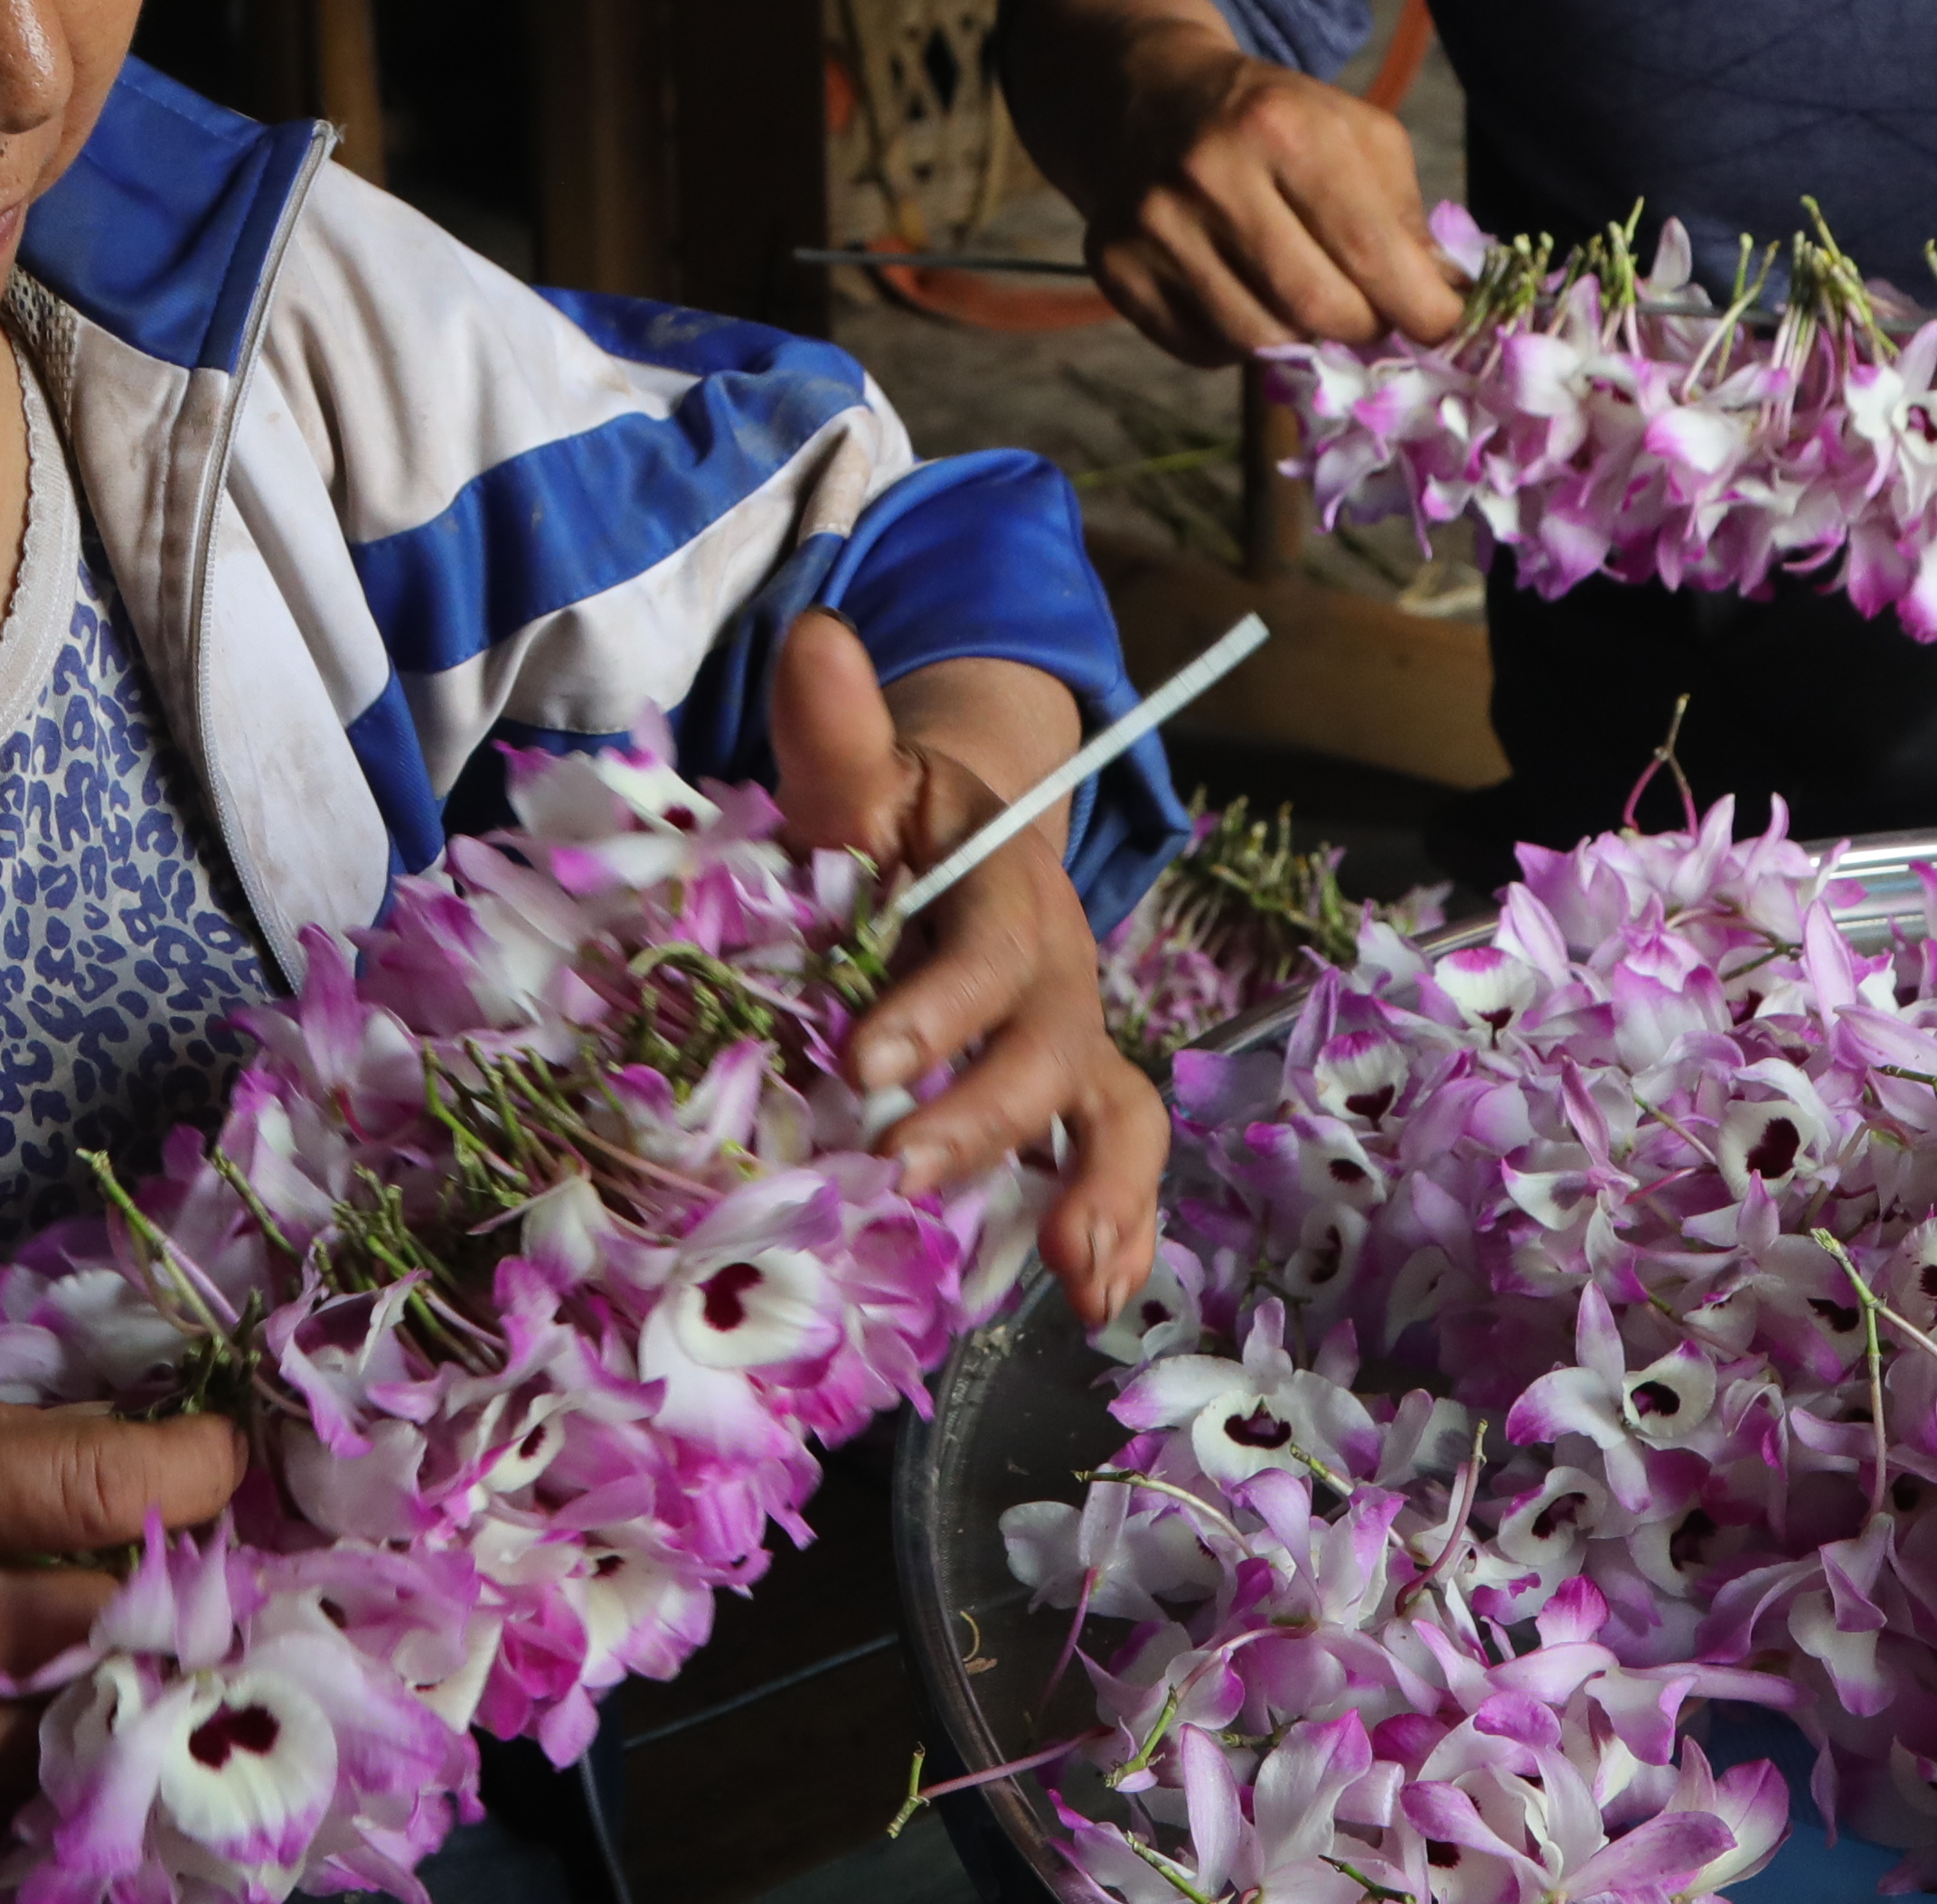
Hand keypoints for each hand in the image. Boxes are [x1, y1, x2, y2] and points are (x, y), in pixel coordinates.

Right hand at [0, 1365, 241, 1897]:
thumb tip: (131, 1435)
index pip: (114, 1486)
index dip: (203, 1467)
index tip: (226, 1458)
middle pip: (129, 1616)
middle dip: (163, 1581)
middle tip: (156, 1554)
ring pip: (81, 1711)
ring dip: (89, 1668)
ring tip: (38, 1623)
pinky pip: (4, 1785)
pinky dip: (4, 1739)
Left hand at [764, 610, 1162, 1316]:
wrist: (957, 839)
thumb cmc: (888, 823)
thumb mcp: (856, 777)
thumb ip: (837, 729)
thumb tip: (817, 633)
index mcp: (1000, 884)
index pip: (983, 944)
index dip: (936, 1005)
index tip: (863, 1060)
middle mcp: (1054, 966)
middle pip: (1047, 1045)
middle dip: (985, 1116)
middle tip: (903, 1175)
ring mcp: (1073, 1036)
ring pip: (1118, 1111)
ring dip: (1100, 1192)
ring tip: (1068, 1275)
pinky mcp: (1075, 1095)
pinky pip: (1118, 1159)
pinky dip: (1119, 1230)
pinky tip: (1095, 1301)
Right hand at [1006, 0, 1462, 365]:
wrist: (1149, 97)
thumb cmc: (1273, 121)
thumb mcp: (1354, 134)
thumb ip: (1405, 216)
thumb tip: (1442, 303)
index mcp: (1283, 127)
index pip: (1369, 250)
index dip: (1421, 307)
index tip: (1444, 327)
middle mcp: (1210, 174)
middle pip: (1316, 308)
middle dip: (1364, 328)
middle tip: (1374, 317)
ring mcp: (1155, 226)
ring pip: (1260, 340)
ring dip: (1303, 340)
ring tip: (1308, 303)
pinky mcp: (1116, 268)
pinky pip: (1205, 350)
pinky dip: (1242, 341)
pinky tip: (1246, 296)